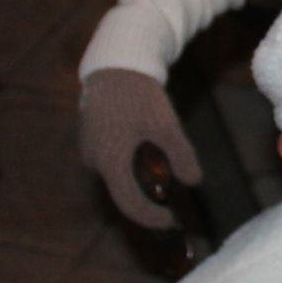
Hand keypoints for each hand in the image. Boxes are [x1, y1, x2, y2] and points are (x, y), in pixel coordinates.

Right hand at [79, 68, 202, 228]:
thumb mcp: (167, 126)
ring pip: (117, 172)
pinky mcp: (90, 134)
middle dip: (147, 193)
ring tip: (160, 160)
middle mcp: (94, 159)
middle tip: (171, 189)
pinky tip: (146, 144)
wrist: (117, 62)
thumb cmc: (141, 94)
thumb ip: (181, 157)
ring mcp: (88, 146)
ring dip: (139, 174)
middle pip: (123, 189)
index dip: (151, 218)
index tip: (171, 220)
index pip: (129, 205)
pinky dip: (129, 159)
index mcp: (110, 162)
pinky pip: (111, 157)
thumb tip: (193, 182)